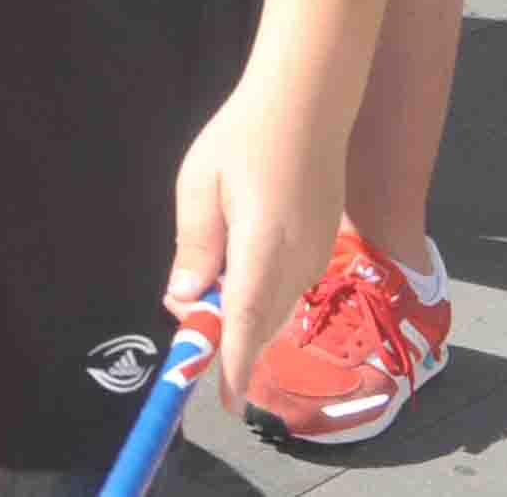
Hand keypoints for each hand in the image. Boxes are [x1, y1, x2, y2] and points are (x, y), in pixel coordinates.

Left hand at [164, 76, 345, 412]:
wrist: (306, 106)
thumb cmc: (243, 138)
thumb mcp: (200, 184)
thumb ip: (195, 245)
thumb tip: (182, 297)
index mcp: (263, 247)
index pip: (247, 321)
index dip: (233, 363)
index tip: (223, 400)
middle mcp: (298, 260)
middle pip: (261, 322)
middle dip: (228, 338)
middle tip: (191, 327)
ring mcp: (317, 255)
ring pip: (276, 306)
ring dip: (244, 314)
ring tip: (208, 288)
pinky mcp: (323, 245)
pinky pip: (289, 286)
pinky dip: (263, 294)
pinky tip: (239, 268)